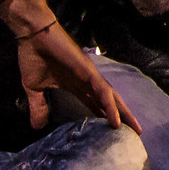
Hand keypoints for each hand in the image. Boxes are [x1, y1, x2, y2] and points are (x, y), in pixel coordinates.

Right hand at [0, 0, 138, 132]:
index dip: (105, 117)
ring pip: (111, 98)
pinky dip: (111, 106)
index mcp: (76, 86)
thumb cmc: (34, 56)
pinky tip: (117, 120)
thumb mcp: (34, 88)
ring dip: (124, 114)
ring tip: (135, 130)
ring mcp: (90, 76)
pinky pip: (102, 92)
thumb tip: (37, 127)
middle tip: (136, 134)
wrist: (33, 35)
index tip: (115, 132)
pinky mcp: (88, 72)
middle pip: (109, 103)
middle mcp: (87, 82)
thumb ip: (38, 106)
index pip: (96, 105)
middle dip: (123, 118)